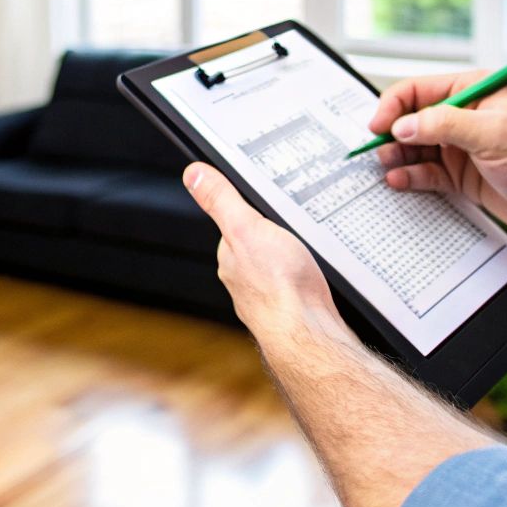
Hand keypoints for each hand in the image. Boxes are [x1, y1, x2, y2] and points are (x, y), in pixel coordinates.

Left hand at [183, 163, 345, 341]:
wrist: (308, 332)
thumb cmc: (279, 285)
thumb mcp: (246, 227)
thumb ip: (221, 200)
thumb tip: (193, 174)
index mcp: (229, 256)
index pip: (235, 225)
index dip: (251, 213)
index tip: (266, 208)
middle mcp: (243, 278)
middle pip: (256, 246)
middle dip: (273, 236)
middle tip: (293, 228)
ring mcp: (266, 295)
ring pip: (276, 267)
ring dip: (289, 259)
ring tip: (305, 253)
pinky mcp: (290, 308)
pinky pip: (294, 284)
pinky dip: (302, 279)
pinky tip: (312, 278)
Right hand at [369, 72, 506, 252]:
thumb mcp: (495, 135)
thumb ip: (445, 125)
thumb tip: (404, 125)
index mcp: (477, 90)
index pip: (422, 89)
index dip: (395, 105)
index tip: (378, 126)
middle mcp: (466, 115)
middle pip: (413, 118)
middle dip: (392, 134)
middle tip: (377, 151)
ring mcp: (462, 146)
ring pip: (415, 146)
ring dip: (398, 156)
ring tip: (387, 167)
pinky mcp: (462, 174)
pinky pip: (426, 171)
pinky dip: (410, 175)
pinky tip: (400, 180)